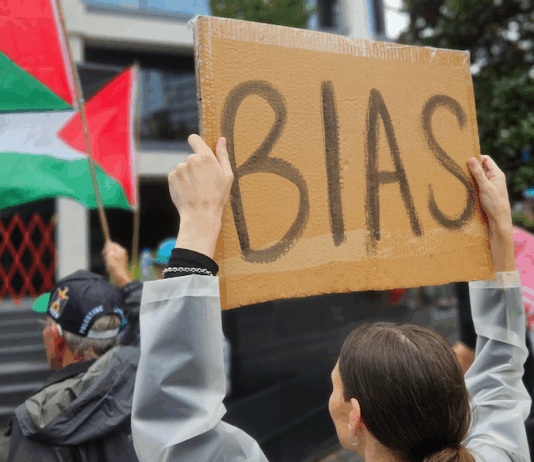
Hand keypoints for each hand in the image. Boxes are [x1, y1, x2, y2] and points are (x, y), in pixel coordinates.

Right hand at [103, 241, 132, 287]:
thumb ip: (109, 248)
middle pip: (110, 250)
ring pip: (110, 257)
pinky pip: (111, 262)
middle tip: (107, 260)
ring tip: (108, 265)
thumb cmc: (115, 266)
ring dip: (107, 260)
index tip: (104, 253)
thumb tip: (108, 242)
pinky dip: (108, 265)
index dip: (107, 248)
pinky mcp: (118, 265)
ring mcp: (120, 259)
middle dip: (106, 255)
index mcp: (121, 250)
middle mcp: (122, 254)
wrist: (119, 277)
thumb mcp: (110, 255)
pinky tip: (109, 268)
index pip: (112, 244)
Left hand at [168, 135, 233, 258]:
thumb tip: (222, 139)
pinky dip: (181, 182)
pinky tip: (188, 192)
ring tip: (196, 189)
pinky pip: (176, 176)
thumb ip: (223, 155)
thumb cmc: (217, 196)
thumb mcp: (227, 176)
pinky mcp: (171, 177)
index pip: (194, 138)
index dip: (196, 143)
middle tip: (204, 182)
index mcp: (205, 156)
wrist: (201, 215)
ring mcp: (179, 168)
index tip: (199, 151)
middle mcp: (190, 159)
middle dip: (196, 166)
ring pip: (184, 167)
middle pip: (191, 157)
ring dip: (189, 175)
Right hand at [468, 155, 514, 271]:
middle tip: (458, 167)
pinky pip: (477, 185)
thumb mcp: (485, 186)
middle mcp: (494, 179)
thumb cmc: (494, 203)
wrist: (499, 220)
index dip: (476, 157)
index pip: (486, 159)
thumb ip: (478, 173)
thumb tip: (471, 159)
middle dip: (471, 167)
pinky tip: (463, 187)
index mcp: (497, 174)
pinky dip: (470, 184)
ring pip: (478, 177)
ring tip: (459, 177)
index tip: (464, 158)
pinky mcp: (485, 194)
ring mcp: (490, 186)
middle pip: (481, 168)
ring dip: (470, 177)